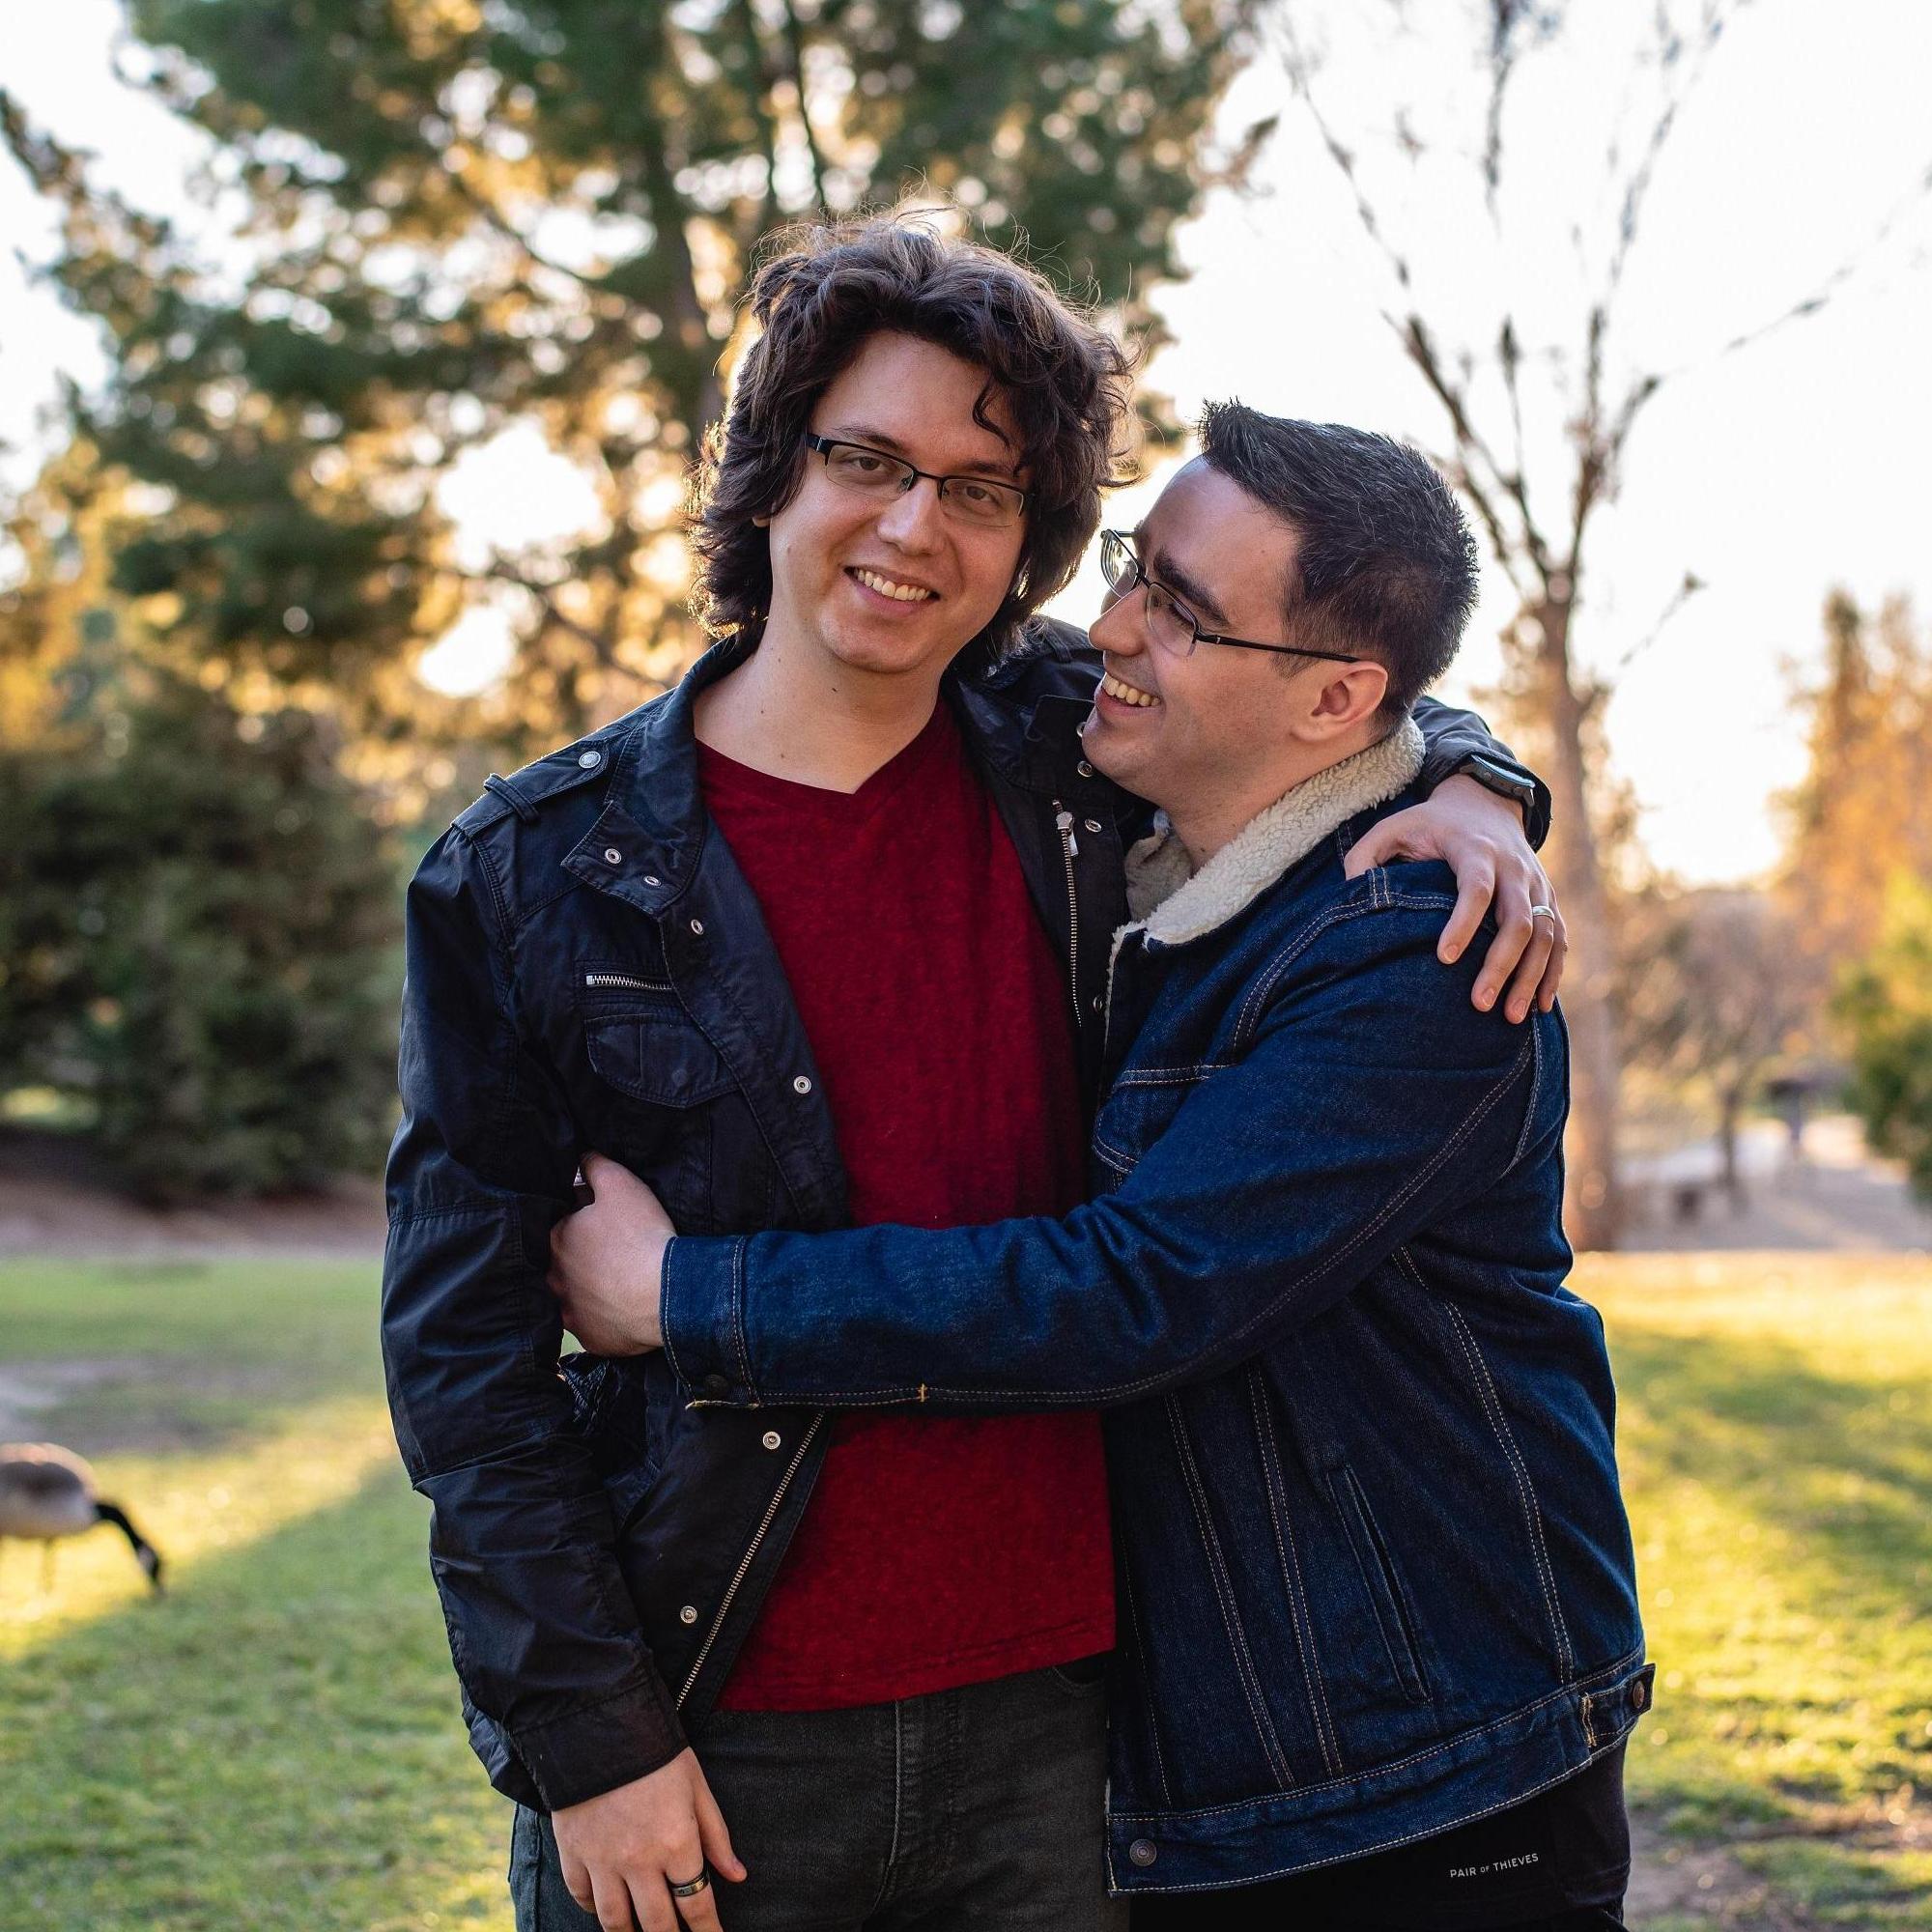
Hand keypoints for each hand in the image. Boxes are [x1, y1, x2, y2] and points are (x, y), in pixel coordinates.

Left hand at [549, 1151, 673, 1353]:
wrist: (666, 1294)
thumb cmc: (642, 1236)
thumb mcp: (621, 1185)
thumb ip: (595, 1166)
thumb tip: (581, 1157)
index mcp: (557, 1238)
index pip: (564, 1224)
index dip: (586, 1222)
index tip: (608, 1225)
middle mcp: (553, 1276)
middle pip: (564, 1261)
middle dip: (583, 1257)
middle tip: (615, 1254)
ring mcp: (569, 1310)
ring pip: (573, 1295)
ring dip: (588, 1288)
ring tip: (618, 1282)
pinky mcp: (588, 1335)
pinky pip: (591, 1323)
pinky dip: (603, 1316)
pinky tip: (622, 1307)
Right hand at [552, 1748, 745, 1931]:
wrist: (598, 1727)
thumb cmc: (657, 1753)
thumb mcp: (696, 1787)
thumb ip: (716, 1836)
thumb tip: (738, 1875)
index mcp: (677, 1843)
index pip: (697, 1906)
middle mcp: (640, 1861)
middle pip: (658, 1925)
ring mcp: (603, 1862)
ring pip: (616, 1922)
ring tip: (641, 1931)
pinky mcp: (573, 1854)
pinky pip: (582, 1898)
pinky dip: (594, 1909)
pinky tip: (606, 1907)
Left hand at [1343, 774, 1565, 1021]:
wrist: (1485, 804)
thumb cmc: (1430, 825)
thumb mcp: (1392, 827)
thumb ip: (1364, 857)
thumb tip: (1351, 895)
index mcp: (1474, 848)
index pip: (1476, 888)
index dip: (1463, 922)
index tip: (1444, 958)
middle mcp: (1513, 867)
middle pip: (1518, 918)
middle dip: (1501, 964)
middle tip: (1478, 1004)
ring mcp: (1536, 884)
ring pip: (1545, 933)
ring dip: (1531, 977)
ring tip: (1511, 1018)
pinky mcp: (1548, 899)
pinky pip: (1558, 938)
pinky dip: (1553, 972)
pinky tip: (1540, 1006)